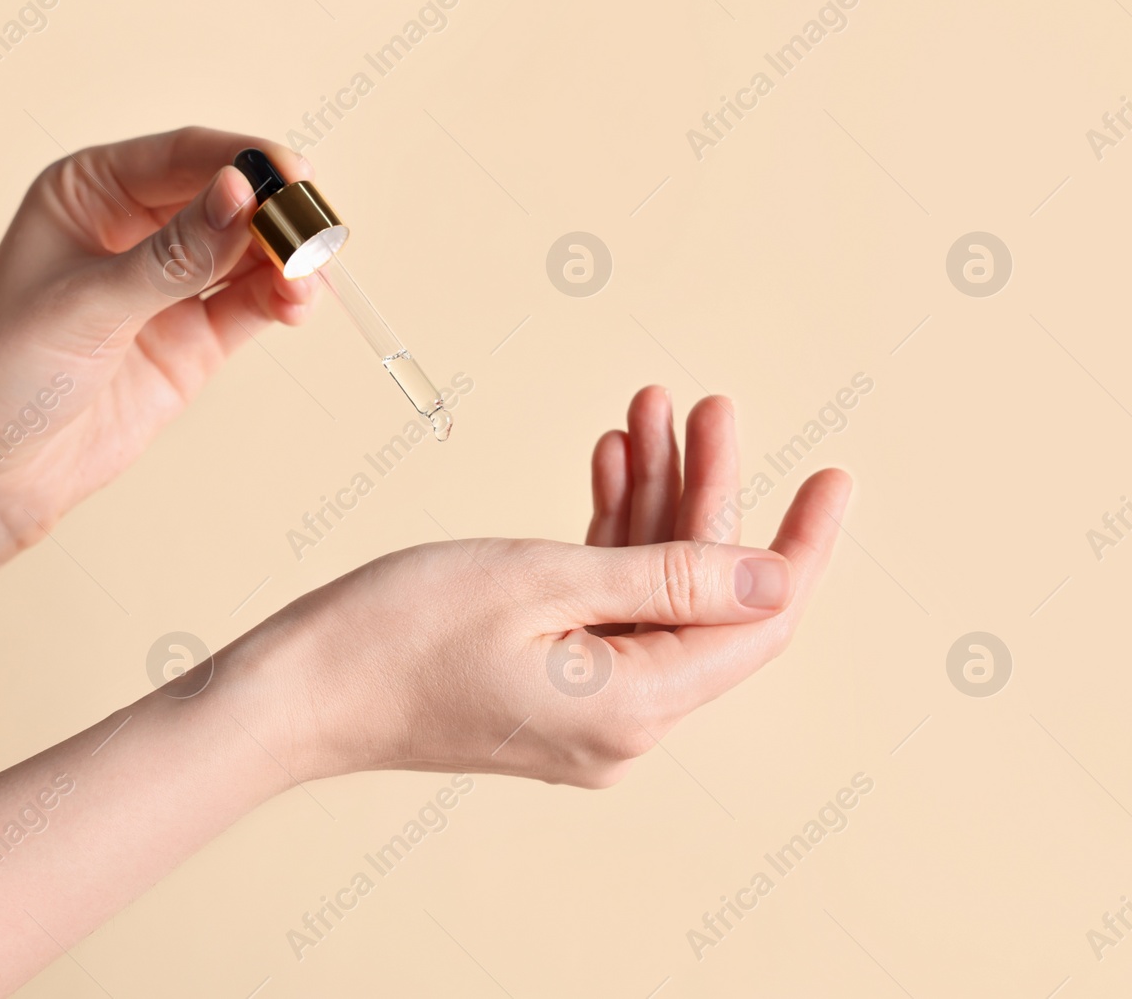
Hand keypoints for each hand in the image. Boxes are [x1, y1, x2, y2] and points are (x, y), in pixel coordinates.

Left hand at [0, 127, 318, 567]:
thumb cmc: (0, 373)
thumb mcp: (87, 304)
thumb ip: (173, 256)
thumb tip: (241, 196)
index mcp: (89, 191)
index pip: (182, 155)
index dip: (243, 159)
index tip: (292, 177)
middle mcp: (133, 228)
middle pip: (226, 199)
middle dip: (274, 212)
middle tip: (315, 232)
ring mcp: (167, 286)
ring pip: (247, 252)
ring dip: (286, 258)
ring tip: (309, 277)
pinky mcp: (192, 340)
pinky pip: (251, 304)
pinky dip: (282, 299)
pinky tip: (298, 301)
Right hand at [255, 387, 850, 787]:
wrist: (299, 691)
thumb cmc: (401, 635)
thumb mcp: (544, 583)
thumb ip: (671, 580)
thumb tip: (776, 579)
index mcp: (637, 706)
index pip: (759, 623)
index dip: (800, 544)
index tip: (832, 475)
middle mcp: (625, 725)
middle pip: (702, 598)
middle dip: (707, 494)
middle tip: (708, 407)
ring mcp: (585, 711)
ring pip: (651, 594)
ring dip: (653, 503)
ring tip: (648, 414)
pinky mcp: (548, 690)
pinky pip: (602, 608)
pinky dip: (609, 538)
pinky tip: (605, 466)